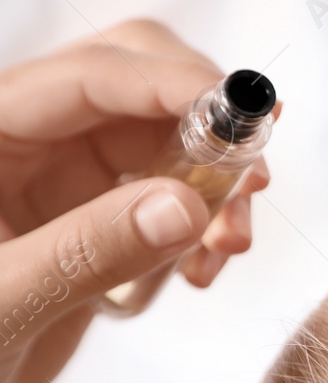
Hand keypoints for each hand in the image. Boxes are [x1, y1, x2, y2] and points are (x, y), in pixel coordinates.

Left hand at [0, 19, 271, 382]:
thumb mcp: (2, 305)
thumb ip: (88, 250)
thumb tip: (189, 204)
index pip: (87, 77)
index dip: (172, 85)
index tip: (245, 113)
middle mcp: (19, 145)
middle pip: (134, 85)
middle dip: (204, 125)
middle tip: (249, 180)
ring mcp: (57, 185)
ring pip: (164, 141)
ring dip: (215, 184)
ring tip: (228, 247)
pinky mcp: (90, 228)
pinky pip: (168, 198)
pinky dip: (203, 225)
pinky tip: (200, 269)